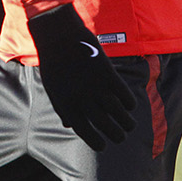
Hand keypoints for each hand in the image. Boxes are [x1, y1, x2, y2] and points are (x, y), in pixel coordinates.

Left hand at [27, 4, 136, 150]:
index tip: (103, 145)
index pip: (85, 132)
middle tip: (121, 137)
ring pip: (119, 113)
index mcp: (66, 104)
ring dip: (127, 122)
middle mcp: (82, 98)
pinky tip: (129, 106)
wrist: (58, 35)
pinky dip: (130, 103)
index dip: (96, 142)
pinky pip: (125, 95)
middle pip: (105, 125)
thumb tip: (69, 125)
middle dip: (116, 135)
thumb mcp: (52, 87)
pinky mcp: (108, 73)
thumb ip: (62, 107)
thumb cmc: (54, 62)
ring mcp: (96, 86)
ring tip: (129, 126)